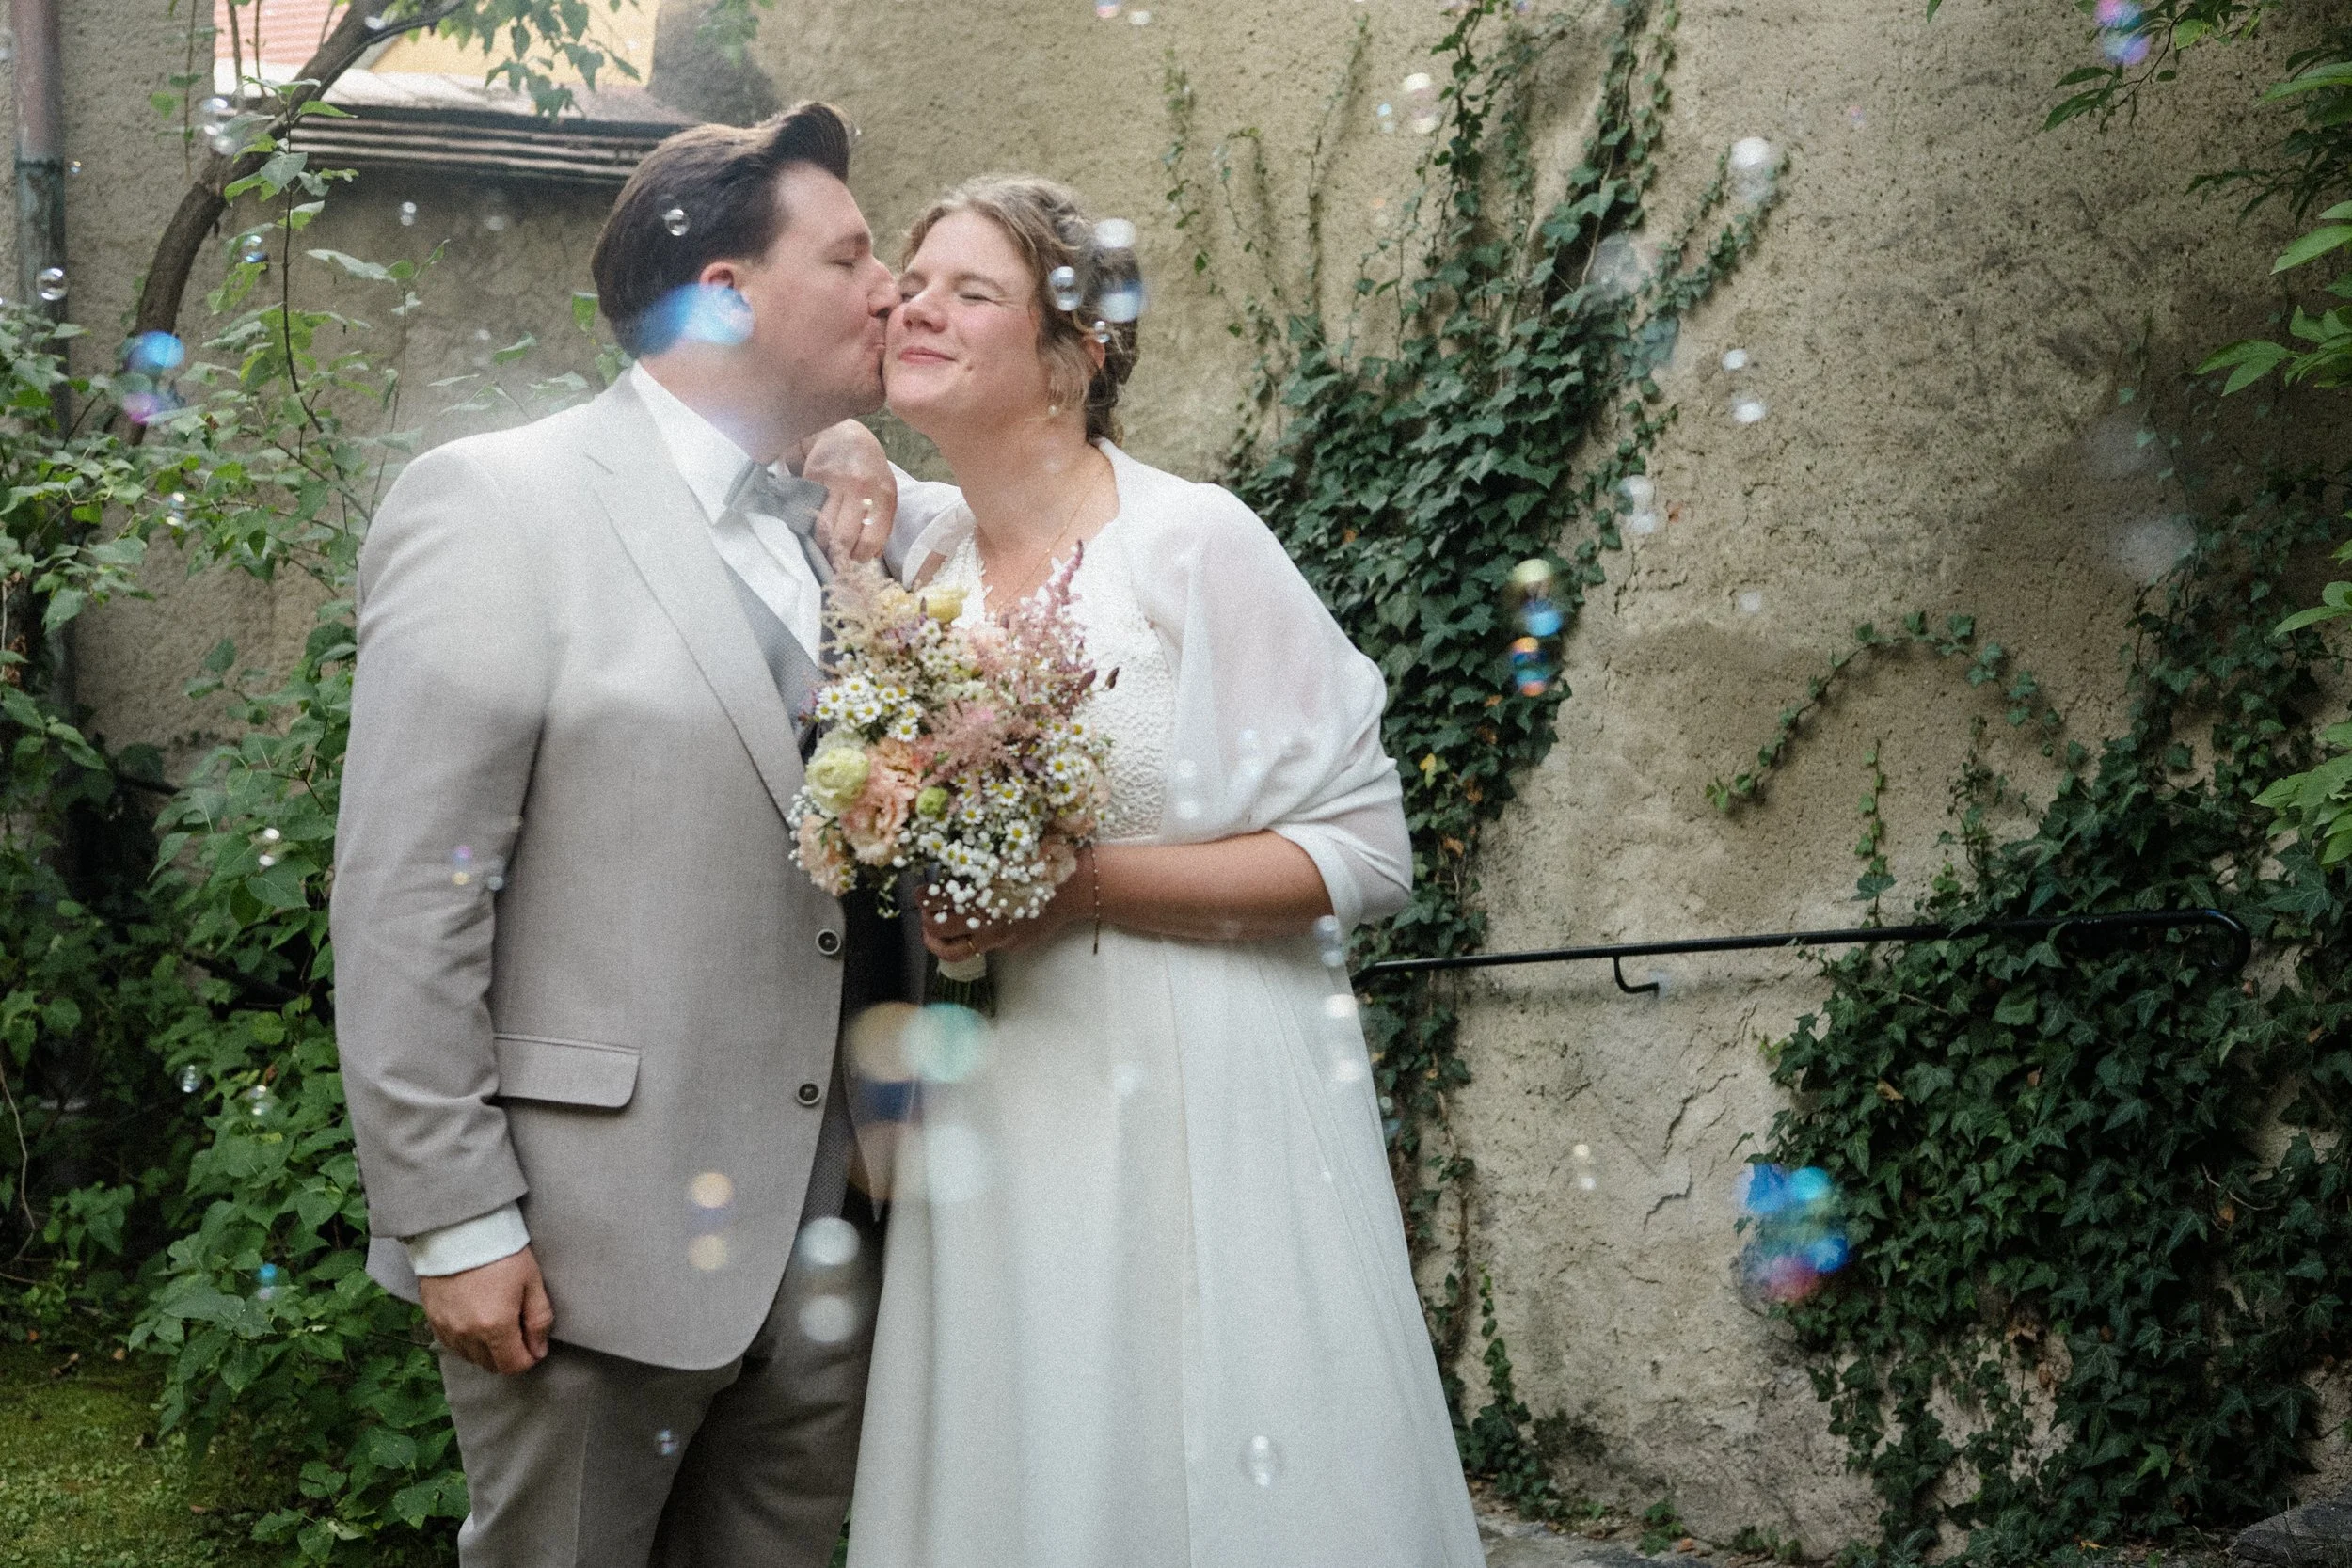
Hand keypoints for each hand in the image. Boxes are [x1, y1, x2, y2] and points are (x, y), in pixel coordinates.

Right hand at [418, 1246, 553, 1375]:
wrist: (460, 1227)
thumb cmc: (502, 1250)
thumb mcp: (531, 1282)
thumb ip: (539, 1320)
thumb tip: (538, 1350)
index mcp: (495, 1327)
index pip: (512, 1366)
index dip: (528, 1358)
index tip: (534, 1344)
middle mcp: (466, 1334)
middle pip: (490, 1365)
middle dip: (508, 1355)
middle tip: (518, 1330)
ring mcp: (445, 1327)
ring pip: (469, 1357)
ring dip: (486, 1350)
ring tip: (496, 1321)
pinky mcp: (432, 1317)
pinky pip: (451, 1344)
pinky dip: (466, 1340)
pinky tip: (475, 1319)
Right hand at [800, 420, 897, 569]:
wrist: (844, 435)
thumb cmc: (870, 470)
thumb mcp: (886, 492)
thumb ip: (883, 523)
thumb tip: (871, 555)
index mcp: (883, 495)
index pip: (871, 539)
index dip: (860, 558)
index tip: (855, 562)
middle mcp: (860, 488)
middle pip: (844, 537)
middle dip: (838, 556)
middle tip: (836, 561)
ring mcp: (835, 482)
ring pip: (823, 528)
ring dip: (822, 545)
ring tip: (824, 548)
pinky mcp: (813, 478)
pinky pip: (809, 512)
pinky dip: (810, 526)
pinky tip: (814, 530)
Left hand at [919, 849, 1087, 964]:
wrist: (1075, 886)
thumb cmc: (1042, 863)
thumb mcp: (1006, 855)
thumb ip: (978, 864)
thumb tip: (953, 871)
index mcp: (982, 893)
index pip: (937, 901)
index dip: (922, 898)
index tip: (919, 892)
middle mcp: (986, 920)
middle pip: (938, 930)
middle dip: (925, 921)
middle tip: (925, 912)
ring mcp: (998, 938)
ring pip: (954, 952)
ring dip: (937, 943)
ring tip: (934, 933)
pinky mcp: (1011, 946)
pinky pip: (983, 947)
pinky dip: (972, 938)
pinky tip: (976, 926)